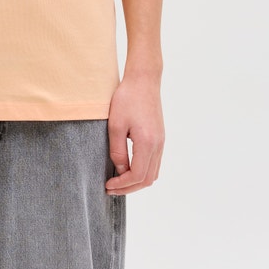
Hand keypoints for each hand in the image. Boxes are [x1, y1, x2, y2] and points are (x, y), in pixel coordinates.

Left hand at [105, 75, 164, 194]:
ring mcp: (161, 142)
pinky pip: (154, 163)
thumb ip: (117, 151)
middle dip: (129, 188)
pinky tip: (128, 168)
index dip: (122, 185)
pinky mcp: (160, 138)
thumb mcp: (115, 125)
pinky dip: (142, 172)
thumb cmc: (127, 99)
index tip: (107, 185)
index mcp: (147, 143)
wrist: (144, 80)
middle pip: (147, 179)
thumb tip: (120, 170)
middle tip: (110, 188)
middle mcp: (158, 145)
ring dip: (136, 182)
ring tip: (118, 181)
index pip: (137, 176)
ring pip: (153, 173)